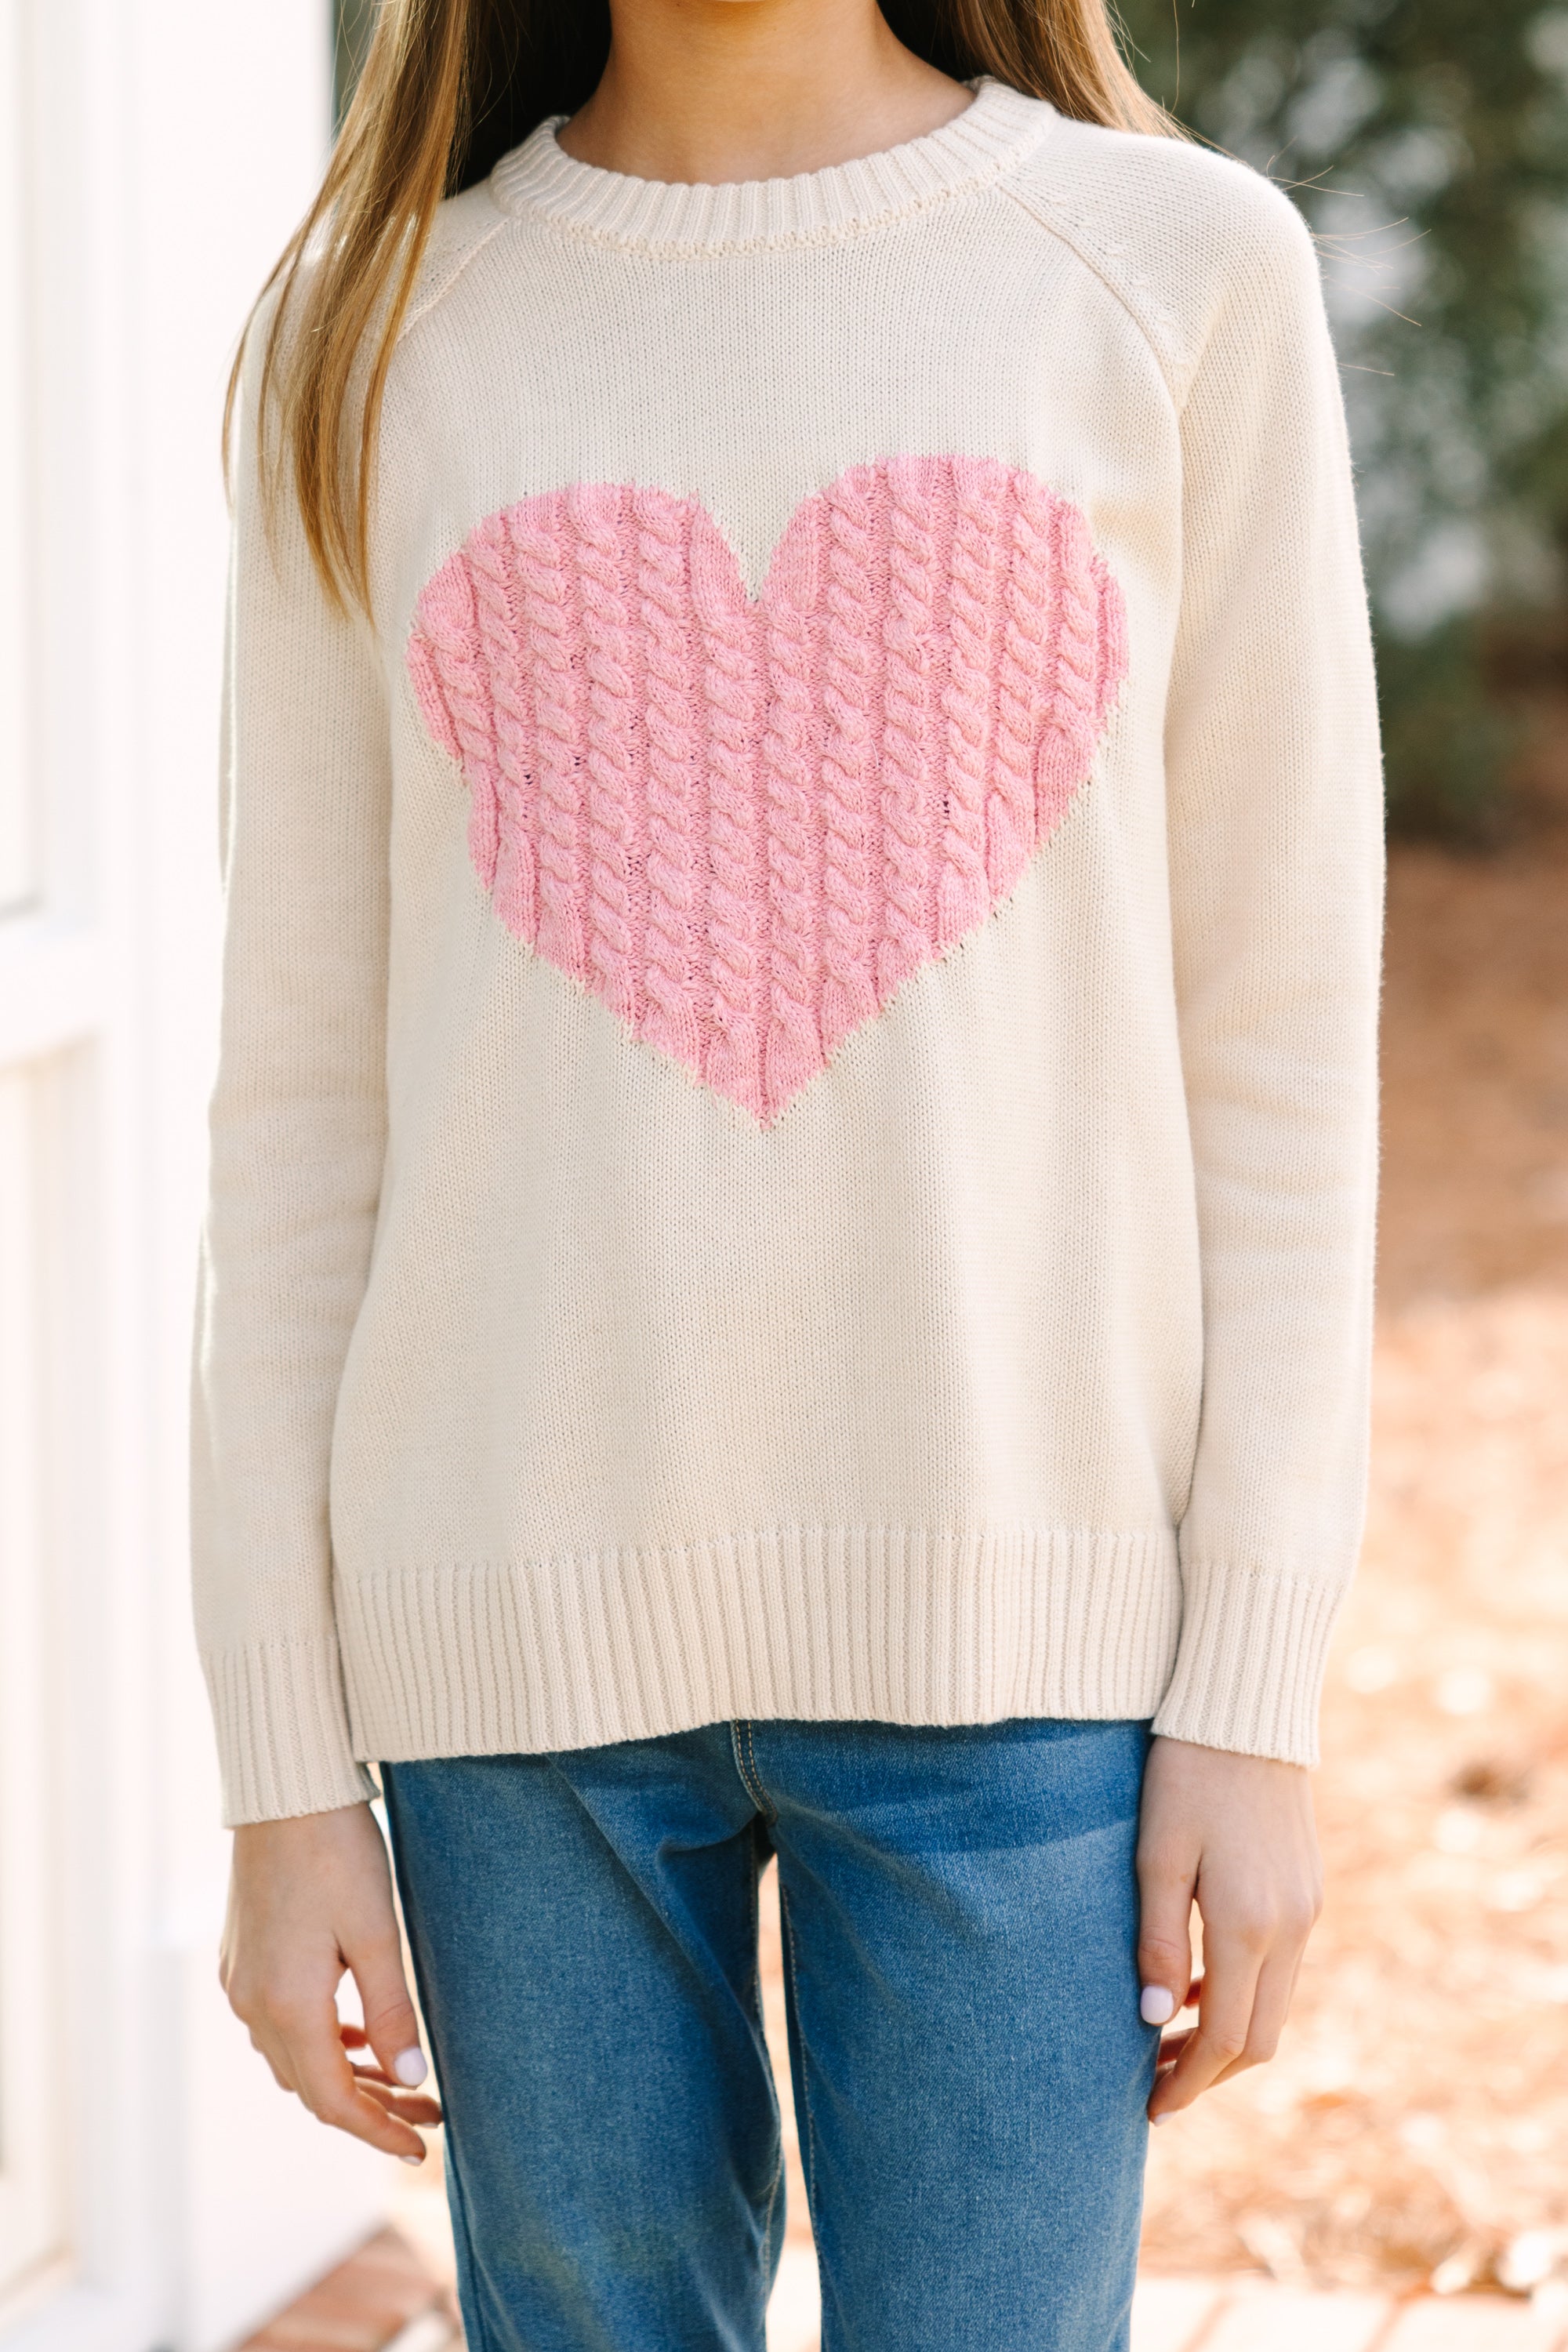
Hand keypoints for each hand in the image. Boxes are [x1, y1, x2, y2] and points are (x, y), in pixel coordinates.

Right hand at [220, 1800, 442, 2161]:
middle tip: (429, 2113)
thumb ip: (392, 2010)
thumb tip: (413, 2078)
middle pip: (312, 2085)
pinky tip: (356, 2032)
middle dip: (370, 2108)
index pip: (332, 2100)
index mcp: (287, 2005)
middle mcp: (253, 2003)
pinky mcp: (242, 1956)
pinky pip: (279, 2023)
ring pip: (293, 2057)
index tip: (421, 2147)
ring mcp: (241, 1980)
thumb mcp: (377, 1932)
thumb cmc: (336, 1851)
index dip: (377, 2130)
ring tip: (403, 2078)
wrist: (284, 1789)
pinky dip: (321, 2040)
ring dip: (345, 2075)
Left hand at [1135, 1734, 1321, 2123]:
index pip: (1226, 2039)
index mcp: (1249, 1924)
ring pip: (1275, 2007)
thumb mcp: (1156, 1854)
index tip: (1149, 2109)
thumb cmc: (1186, 1773)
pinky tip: (1198, 1987)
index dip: (1189, 2083)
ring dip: (1227, 2038)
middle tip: (1152, 2089)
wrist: (1246, 1709)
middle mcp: (1291, 1927)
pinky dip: (1244, 1995)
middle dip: (1208, 2075)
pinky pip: (1282, 1969)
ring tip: (1166, 2044)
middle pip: (1260, 2040)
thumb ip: (1159, 1941)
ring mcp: (1307, 1909)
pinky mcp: (1308, 1890)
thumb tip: (1155, 2020)